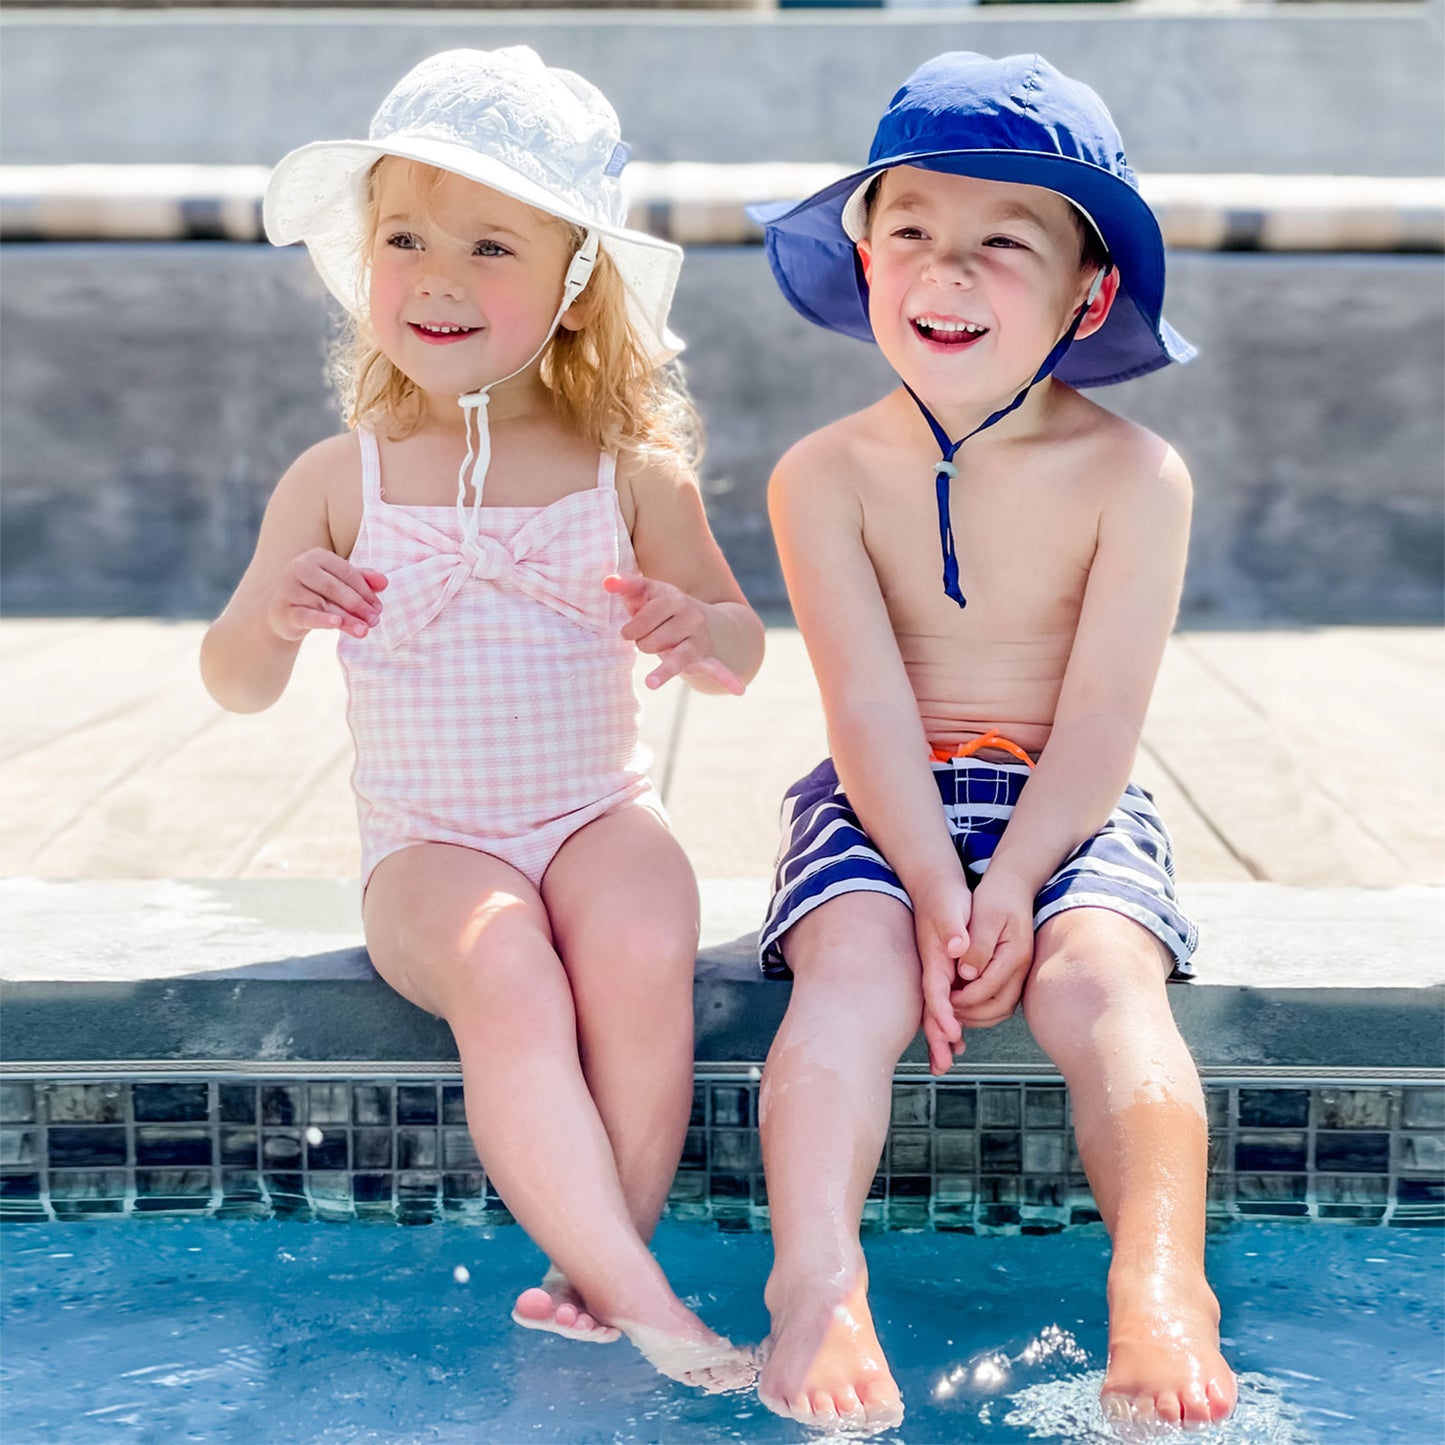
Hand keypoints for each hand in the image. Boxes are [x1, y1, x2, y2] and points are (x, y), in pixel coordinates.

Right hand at [267, 549, 386, 642]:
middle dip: (358, 605)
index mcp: (317, 557)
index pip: (347, 573)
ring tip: (364, 630)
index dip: (366, 591)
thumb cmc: (315, 593)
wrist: (279, 611)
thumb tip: (385, 582)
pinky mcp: (283, 610)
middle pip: (336, 588)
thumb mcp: (338, 583)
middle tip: (375, 620)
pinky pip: (306, 615)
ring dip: (347, 618)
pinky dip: (322, 619)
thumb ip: (361, 579)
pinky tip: (337, 623)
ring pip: (324, 604)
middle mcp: (300, 568)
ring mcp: (289, 588)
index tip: (379, 608)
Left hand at [604, 573, 744, 693]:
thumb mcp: (646, 593)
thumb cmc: (662, 607)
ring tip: (650, 682)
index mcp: (673, 598)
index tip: (628, 633)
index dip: (632, 629)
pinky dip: (727, 678)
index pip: (645, 618)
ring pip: (675, 658)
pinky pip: (717, 668)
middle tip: (650, 642)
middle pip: (653, 642)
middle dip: (645, 646)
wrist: (702, 619)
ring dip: (660, 669)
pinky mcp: (706, 657)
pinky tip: (738, 689)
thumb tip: (607, 583)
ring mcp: (699, 637)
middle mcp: (690, 616)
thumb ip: (625, 586)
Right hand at [912, 876, 973, 1074]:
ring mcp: (935, 973)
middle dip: (936, 1038)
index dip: (942, 1014)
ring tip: (945, 1063)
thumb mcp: (950, 908)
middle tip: (943, 1066)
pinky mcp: (942, 973)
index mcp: (934, 959)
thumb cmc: (945, 897)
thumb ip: (952, 927)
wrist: (934, 887)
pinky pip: (942, 1003)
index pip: (935, 991)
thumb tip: (956, 946)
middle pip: (931, 1010)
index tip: (953, 1035)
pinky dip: (946, 1022)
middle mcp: (932, 970)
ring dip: (940, 1037)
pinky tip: (955, 1037)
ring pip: (935, 1011)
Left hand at [947, 868, 1035, 1030]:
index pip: (989, 988)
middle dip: (973, 1014)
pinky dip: (983, 1008)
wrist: (1013, 886)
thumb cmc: (996, 898)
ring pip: (1002, 1008)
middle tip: (948, 1013)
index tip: (945, 1000)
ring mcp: (1020, 972)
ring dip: (978, 1015)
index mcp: (1015, 955)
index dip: (966, 998)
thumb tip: (967, 973)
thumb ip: (978, 946)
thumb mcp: (985, 916)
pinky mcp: (1013, 972)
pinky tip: (963, 1002)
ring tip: (953, 1012)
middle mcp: (1021, 969)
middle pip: (1000, 1006)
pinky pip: (1001, 1000)